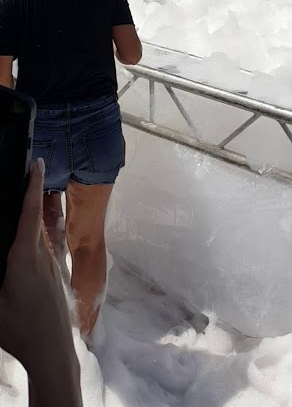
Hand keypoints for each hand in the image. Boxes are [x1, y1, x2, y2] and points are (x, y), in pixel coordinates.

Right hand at [0, 159, 81, 405]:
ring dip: (29, 220)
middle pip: (33, 218)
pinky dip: (30, 240)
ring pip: (37, 235)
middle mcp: (41, 255)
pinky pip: (40, 250)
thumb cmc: (20, 328)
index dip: (33, 187)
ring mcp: (50, 264)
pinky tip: (20, 251)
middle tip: (19, 175)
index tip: (37, 163)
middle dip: (28, 196)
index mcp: (24, 257)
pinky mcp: (53, 275)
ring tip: (15, 207)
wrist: (52, 351)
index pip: (28, 214)